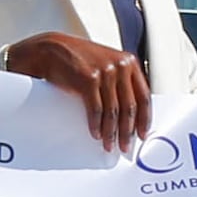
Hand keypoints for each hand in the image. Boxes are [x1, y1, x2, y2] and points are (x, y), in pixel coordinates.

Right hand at [7, 29, 151, 151]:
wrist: (53, 49)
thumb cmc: (79, 60)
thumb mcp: (107, 65)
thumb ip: (121, 82)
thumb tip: (129, 115)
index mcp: (129, 63)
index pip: (144, 96)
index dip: (144, 119)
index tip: (142, 134)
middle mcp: (120, 66)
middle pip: (130, 107)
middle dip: (127, 131)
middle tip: (125, 146)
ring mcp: (105, 72)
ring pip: (113, 111)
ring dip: (111, 132)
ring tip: (109, 144)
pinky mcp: (89, 79)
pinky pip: (96, 109)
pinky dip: (96, 125)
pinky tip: (95, 134)